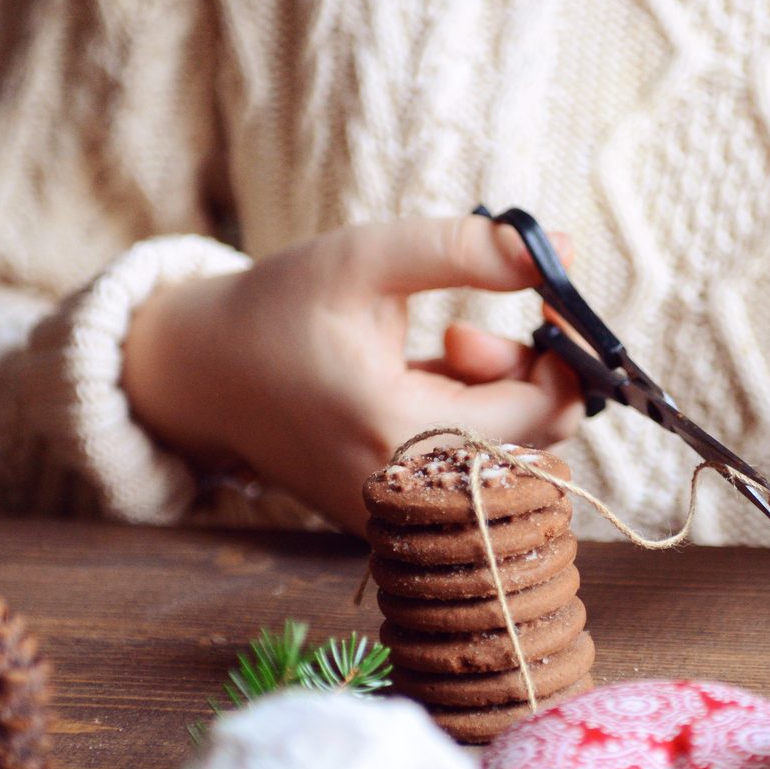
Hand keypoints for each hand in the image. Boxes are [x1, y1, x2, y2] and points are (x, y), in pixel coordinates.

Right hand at [121, 216, 584, 529]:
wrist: (200, 375)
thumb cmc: (278, 309)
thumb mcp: (368, 258)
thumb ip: (468, 251)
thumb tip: (569, 248)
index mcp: (398, 433)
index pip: (543, 412)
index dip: (564, 350)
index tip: (548, 297)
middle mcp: (404, 496)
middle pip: (538, 442)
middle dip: (525, 374)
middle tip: (463, 332)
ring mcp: (399, 517)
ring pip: (509, 460)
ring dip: (497, 399)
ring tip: (438, 354)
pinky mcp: (395, 520)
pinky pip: (471, 475)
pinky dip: (470, 426)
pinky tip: (419, 388)